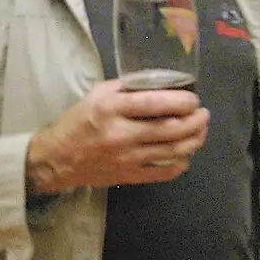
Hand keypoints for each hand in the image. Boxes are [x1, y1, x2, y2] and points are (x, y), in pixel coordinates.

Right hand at [26, 79, 209, 193]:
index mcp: (111, 108)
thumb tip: (158, 83)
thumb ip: (126, 88)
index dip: (182, 102)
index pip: (155, 103)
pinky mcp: (129, 176)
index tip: (193, 99)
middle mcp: (121, 134)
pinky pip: (163, 172)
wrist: (57, 159)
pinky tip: (185, 155)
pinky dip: (180, 163)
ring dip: (194, 140)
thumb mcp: (96, 95)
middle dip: (195, 121)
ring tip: (200, 131)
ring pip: (173, 151)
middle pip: (171, 129)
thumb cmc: (77, 122)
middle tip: (203, 114)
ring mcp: (127, 158)